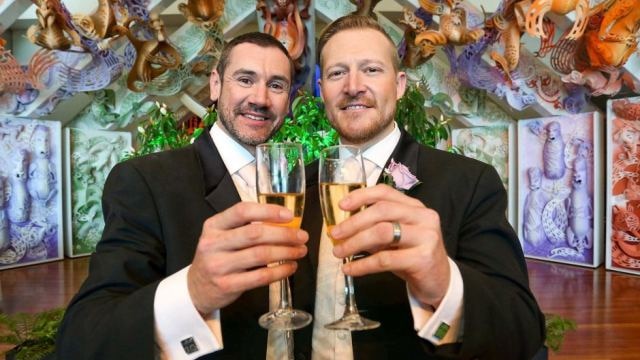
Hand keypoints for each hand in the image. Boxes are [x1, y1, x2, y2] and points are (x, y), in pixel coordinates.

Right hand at [188, 202, 308, 314]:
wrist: (196, 288)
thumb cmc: (217, 256)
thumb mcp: (222, 236)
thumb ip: (245, 227)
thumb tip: (285, 223)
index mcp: (213, 225)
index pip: (242, 211)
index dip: (268, 211)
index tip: (289, 215)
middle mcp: (213, 243)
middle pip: (255, 234)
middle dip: (284, 234)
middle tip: (302, 236)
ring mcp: (219, 266)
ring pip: (260, 255)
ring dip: (286, 252)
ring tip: (300, 251)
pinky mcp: (227, 285)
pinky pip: (260, 277)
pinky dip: (280, 271)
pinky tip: (290, 267)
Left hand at [329, 184, 449, 307]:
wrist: (439, 281)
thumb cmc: (412, 256)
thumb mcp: (395, 238)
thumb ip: (375, 228)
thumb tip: (343, 229)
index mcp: (415, 206)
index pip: (385, 192)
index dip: (361, 196)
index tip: (341, 206)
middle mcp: (423, 217)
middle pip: (382, 211)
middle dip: (353, 222)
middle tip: (335, 234)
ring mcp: (426, 236)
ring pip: (382, 232)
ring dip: (355, 242)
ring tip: (339, 253)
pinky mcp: (423, 258)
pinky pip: (385, 259)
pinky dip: (363, 265)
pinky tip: (350, 270)